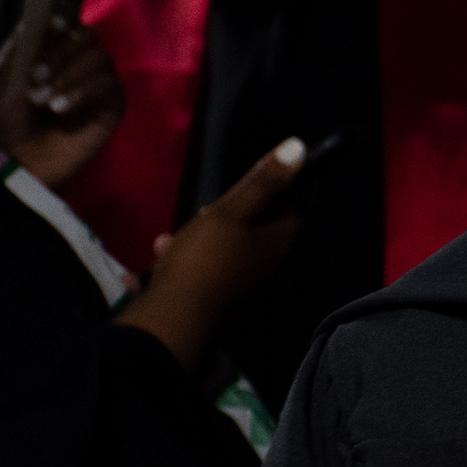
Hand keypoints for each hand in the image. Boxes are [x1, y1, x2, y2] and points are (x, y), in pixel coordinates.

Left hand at [0, 17, 123, 187]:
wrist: (8, 159)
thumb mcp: (0, 74)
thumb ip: (22, 41)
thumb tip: (39, 7)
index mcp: (47, 51)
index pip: (67, 20)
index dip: (64, 17)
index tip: (52, 25)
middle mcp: (74, 63)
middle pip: (87, 35)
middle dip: (62, 52)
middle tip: (36, 77)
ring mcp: (95, 84)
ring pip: (100, 58)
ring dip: (69, 75)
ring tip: (43, 101)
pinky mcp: (111, 107)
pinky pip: (109, 85)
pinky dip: (83, 91)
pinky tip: (60, 108)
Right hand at [115, 138, 305, 372]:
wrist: (173, 318)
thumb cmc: (205, 257)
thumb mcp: (232, 211)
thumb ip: (263, 182)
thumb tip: (301, 148)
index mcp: (280, 242)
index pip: (292, 207)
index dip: (273, 190)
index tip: (248, 182)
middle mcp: (269, 264)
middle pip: (256, 226)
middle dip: (228, 213)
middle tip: (206, 211)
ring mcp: (244, 282)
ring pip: (227, 246)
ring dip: (201, 235)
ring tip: (178, 235)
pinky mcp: (218, 295)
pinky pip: (208, 266)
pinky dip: (189, 256)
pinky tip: (164, 252)